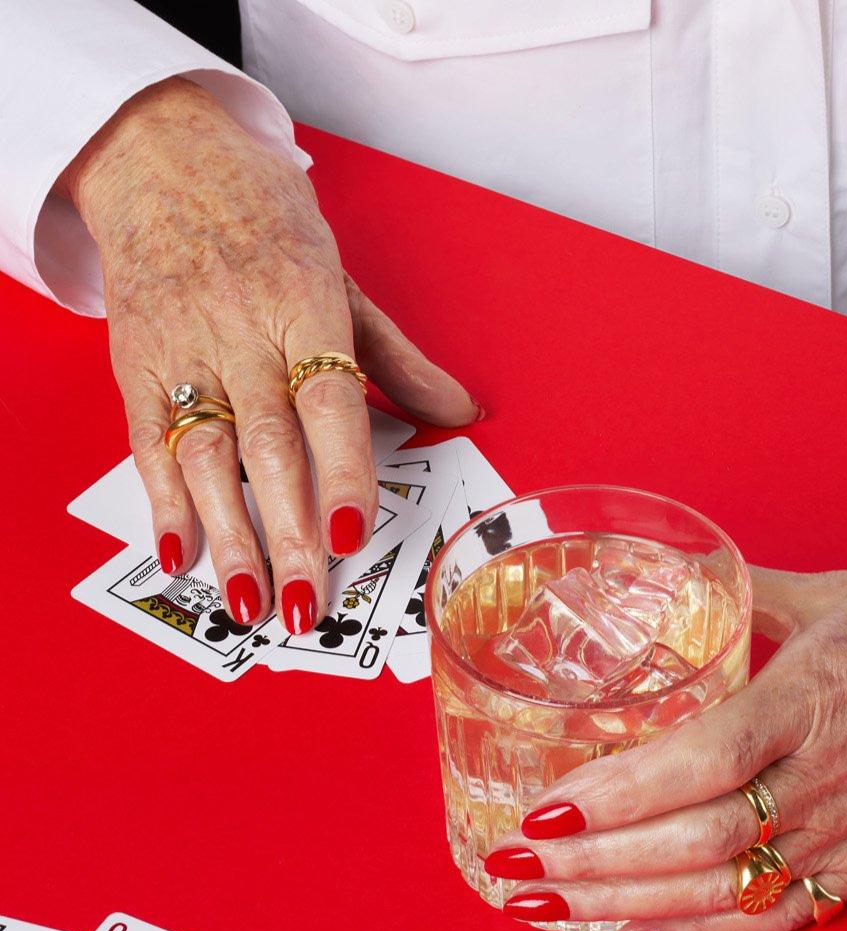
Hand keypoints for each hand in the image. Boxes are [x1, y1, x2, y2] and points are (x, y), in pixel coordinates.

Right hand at [61, 78, 477, 633]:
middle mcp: (243, 334)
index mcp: (305, 306)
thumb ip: (400, 359)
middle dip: (287, 533)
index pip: (329, 400)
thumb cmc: (267, 223)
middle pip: (269, 446)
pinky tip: (178, 554)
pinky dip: (161, 503)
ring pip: (206, 455)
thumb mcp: (343, 280)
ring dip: (227, 534)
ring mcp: (184, 351)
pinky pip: (148, 442)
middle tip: (306, 605)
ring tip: (248, 602)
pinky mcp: (136, 366)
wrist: (164, 162)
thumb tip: (464, 411)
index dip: (340, 470)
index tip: (349, 535)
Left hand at [485, 560, 846, 930]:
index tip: (548, 808)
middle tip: (515, 864)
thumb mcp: (839, 594)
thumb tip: (682, 577)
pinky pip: (779, 918)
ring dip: (626, 905)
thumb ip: (750, 593)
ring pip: (725, 890)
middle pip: (696, 840)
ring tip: (548, 908)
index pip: (701, 760)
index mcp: (812, 700)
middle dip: (594, 861)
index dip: (620, 793)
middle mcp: (827, 778)